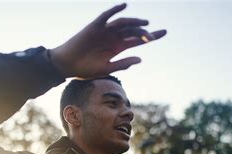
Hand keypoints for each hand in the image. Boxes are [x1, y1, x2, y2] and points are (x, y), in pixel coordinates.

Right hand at [49, 3, 165, 78]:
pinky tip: (124, 6)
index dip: (151, 36)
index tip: (164, 32)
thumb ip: (123, 63)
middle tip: (153, 36)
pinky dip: (115, 10)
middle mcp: (113, 37)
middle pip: (133, 31)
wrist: (67, 65)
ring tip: (145, 25)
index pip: (138, 40)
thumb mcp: (107, 68)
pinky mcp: (95, 26)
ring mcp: (105, 31)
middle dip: (145, 33)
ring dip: (134, 22)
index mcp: (118, 48)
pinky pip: (106, 16)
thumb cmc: (85, 69)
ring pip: (123, 23)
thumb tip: (140, 58)